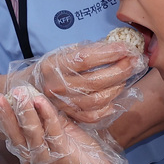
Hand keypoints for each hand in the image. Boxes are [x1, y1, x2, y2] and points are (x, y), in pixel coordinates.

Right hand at [0, 87, 133, 163]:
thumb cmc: (83, 158)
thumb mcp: (65, 134)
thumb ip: (51, 120)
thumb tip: (37, 97)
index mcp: (32, 152)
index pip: (13, 132)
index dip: (2, 116)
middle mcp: (36, 157)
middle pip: (16, 134)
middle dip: (5, 114)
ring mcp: (49, 158)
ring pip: (32, 134)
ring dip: (25, 113)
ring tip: (18, 94)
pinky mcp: (65, 156)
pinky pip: (53, 133)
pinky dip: (47, 116)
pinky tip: (40, 101)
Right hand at [6, 39, 144, 123]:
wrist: (30, 88)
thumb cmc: (53, 67)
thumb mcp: (64, 51)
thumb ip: (88, 50)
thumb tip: (117, 47)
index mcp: (55, 65)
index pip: (86, 59)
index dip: (109, 53)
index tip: (126, 47)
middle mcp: (58, 86)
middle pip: (95, 81)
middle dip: (120, 70)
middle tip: (133, 62)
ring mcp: (63, 104)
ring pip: (97, 100)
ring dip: (117, 88)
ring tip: (125, 78)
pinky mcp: (69, 116)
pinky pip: (92, 116)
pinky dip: (107, 108)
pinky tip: (114, 98)